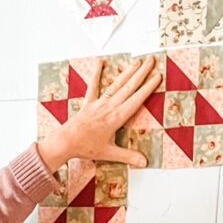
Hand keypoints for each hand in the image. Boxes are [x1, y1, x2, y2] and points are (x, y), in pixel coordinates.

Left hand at [37, 55, 161, 172]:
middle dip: (142, 73)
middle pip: (129, 87)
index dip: (148, 87)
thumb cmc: (86, 147)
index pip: (137, 100)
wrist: (65, 142)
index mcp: (117, 117)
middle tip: (151, 60)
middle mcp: (109, 107)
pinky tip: (100, 62)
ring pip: (116, 85)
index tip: (158, 76)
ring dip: (127, 72)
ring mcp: (98, 103)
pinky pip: (93, 86)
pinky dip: (96, 74)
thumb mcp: (109, 153)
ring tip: (137, 61)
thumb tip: (145, 162)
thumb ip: (128, 156)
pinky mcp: (88, 103)